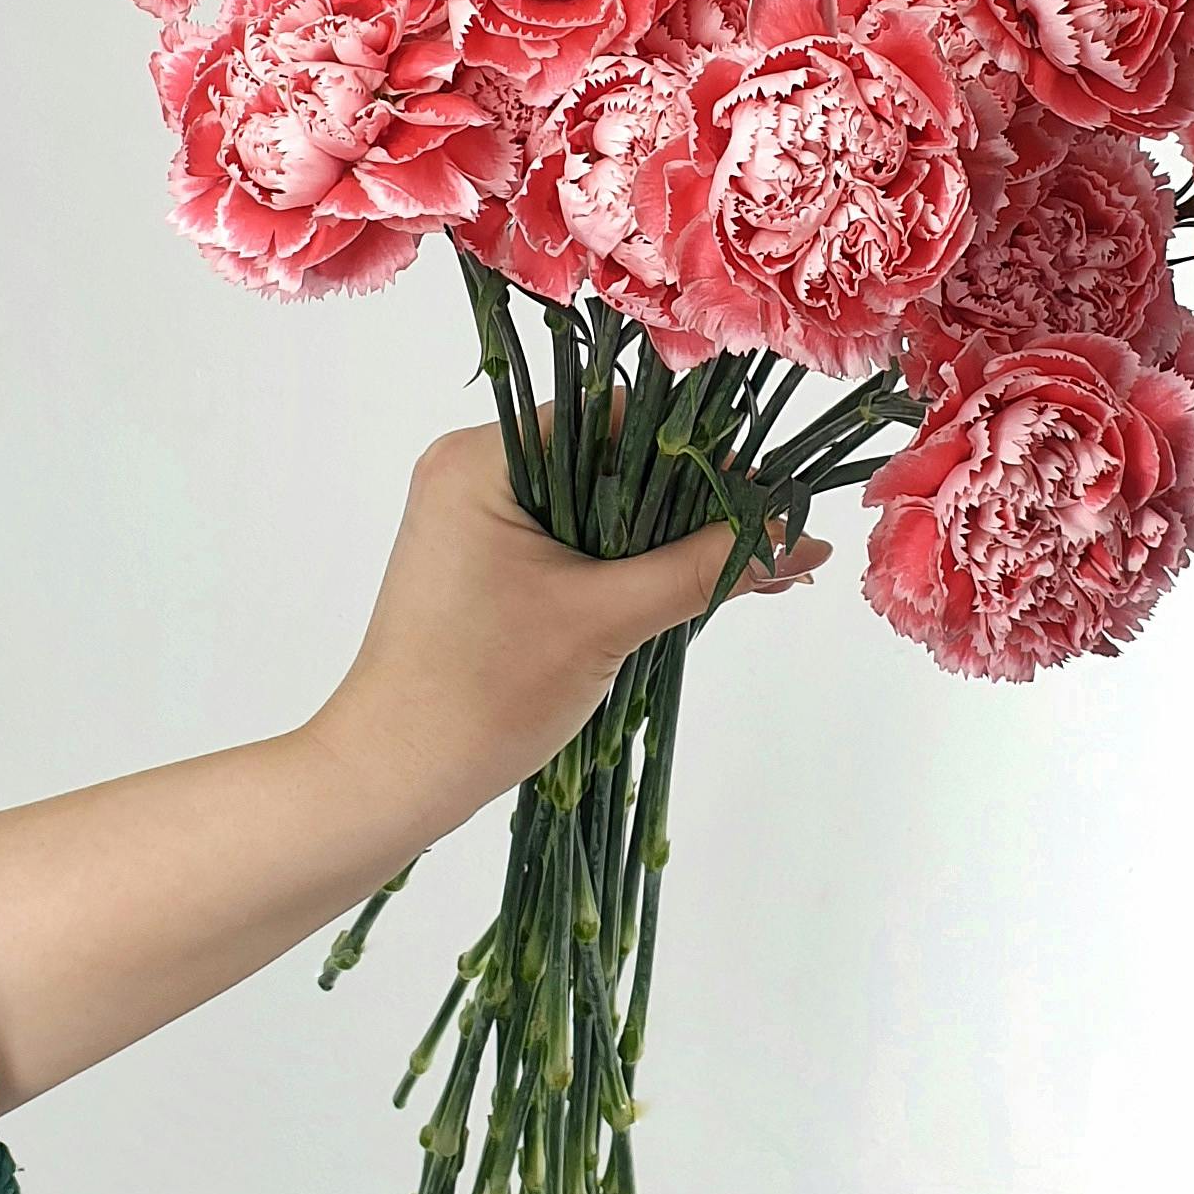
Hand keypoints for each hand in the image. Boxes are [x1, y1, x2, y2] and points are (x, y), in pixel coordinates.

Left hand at [301, 422, 830, 850]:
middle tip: (769, 538)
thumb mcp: (610, 619)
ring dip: (665, 540)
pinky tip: (688, 591)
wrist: (392, 777)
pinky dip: (626, 566)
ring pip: (595, 506)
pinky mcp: (481, 567)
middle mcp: (472, 470)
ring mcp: (472, 520)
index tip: (764, 494)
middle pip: (609, 459)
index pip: (614, 416)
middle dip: (691, 504)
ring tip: (746, 571)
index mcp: (483, 457)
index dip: (697, 452)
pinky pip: (572, 543)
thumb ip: (708, 568)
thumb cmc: (482, 692)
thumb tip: (801, 536)